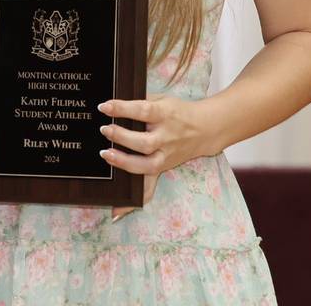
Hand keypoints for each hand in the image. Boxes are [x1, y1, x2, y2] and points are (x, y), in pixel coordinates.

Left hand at [98, 95, 212, 221]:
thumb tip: (114, 106)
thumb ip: (142, 103)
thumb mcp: (162, 100)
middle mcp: (167, 137)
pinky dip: (136, 197)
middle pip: (144, 143)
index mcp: (165, 115)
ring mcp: (167, 156)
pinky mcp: (164, 167)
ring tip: (106, 155)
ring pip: (146, 165)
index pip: (143, 111)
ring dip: (124, 163)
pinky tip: (119, 209)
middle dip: (122, 137)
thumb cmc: (178, 112)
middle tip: (104, 130)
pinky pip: (151, 185)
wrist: (206, 129)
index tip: (104, 107)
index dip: (123, 109)